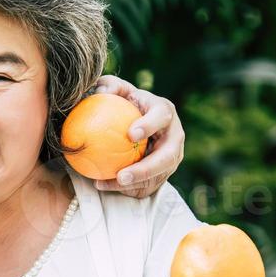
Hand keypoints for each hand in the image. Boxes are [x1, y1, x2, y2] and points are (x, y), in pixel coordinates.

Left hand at [90, 74, 184, 197]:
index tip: (131, 134)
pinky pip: (148, 185)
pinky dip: (127, 189)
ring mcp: (172, 157)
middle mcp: (174, 136)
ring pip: (158, 176)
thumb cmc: (125, 103)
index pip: (161, 116)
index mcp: (164, 112)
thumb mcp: (118, 90)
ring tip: (107, 184)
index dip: (150, 125)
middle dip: (146, 169)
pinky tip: (103, 186)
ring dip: (134, 184)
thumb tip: (101, 90)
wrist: (138, 123)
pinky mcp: (163, 172)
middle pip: (166, 157)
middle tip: (122, 176)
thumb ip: (110, 86)